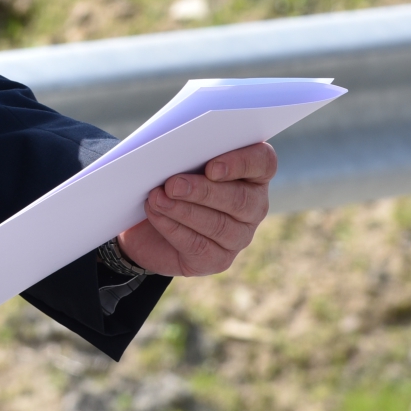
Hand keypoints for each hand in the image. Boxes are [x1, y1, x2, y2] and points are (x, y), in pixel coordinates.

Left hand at [116, 142, 275, 276]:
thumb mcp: (177, 162)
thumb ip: (186, 153)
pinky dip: (173, 228)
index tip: (211, 167)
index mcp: (251, 173)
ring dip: (184, 210)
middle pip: (241, 199)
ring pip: (219, 225)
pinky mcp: (219, 259)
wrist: (147, 224)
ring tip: (157, 198)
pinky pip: (199, 246)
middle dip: (203, 191)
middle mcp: (253, 206)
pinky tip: (156, 213)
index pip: (263, 163)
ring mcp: (239, 236)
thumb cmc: (168, 181)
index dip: (241, 163)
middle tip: (173, 184)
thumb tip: (175, 151)